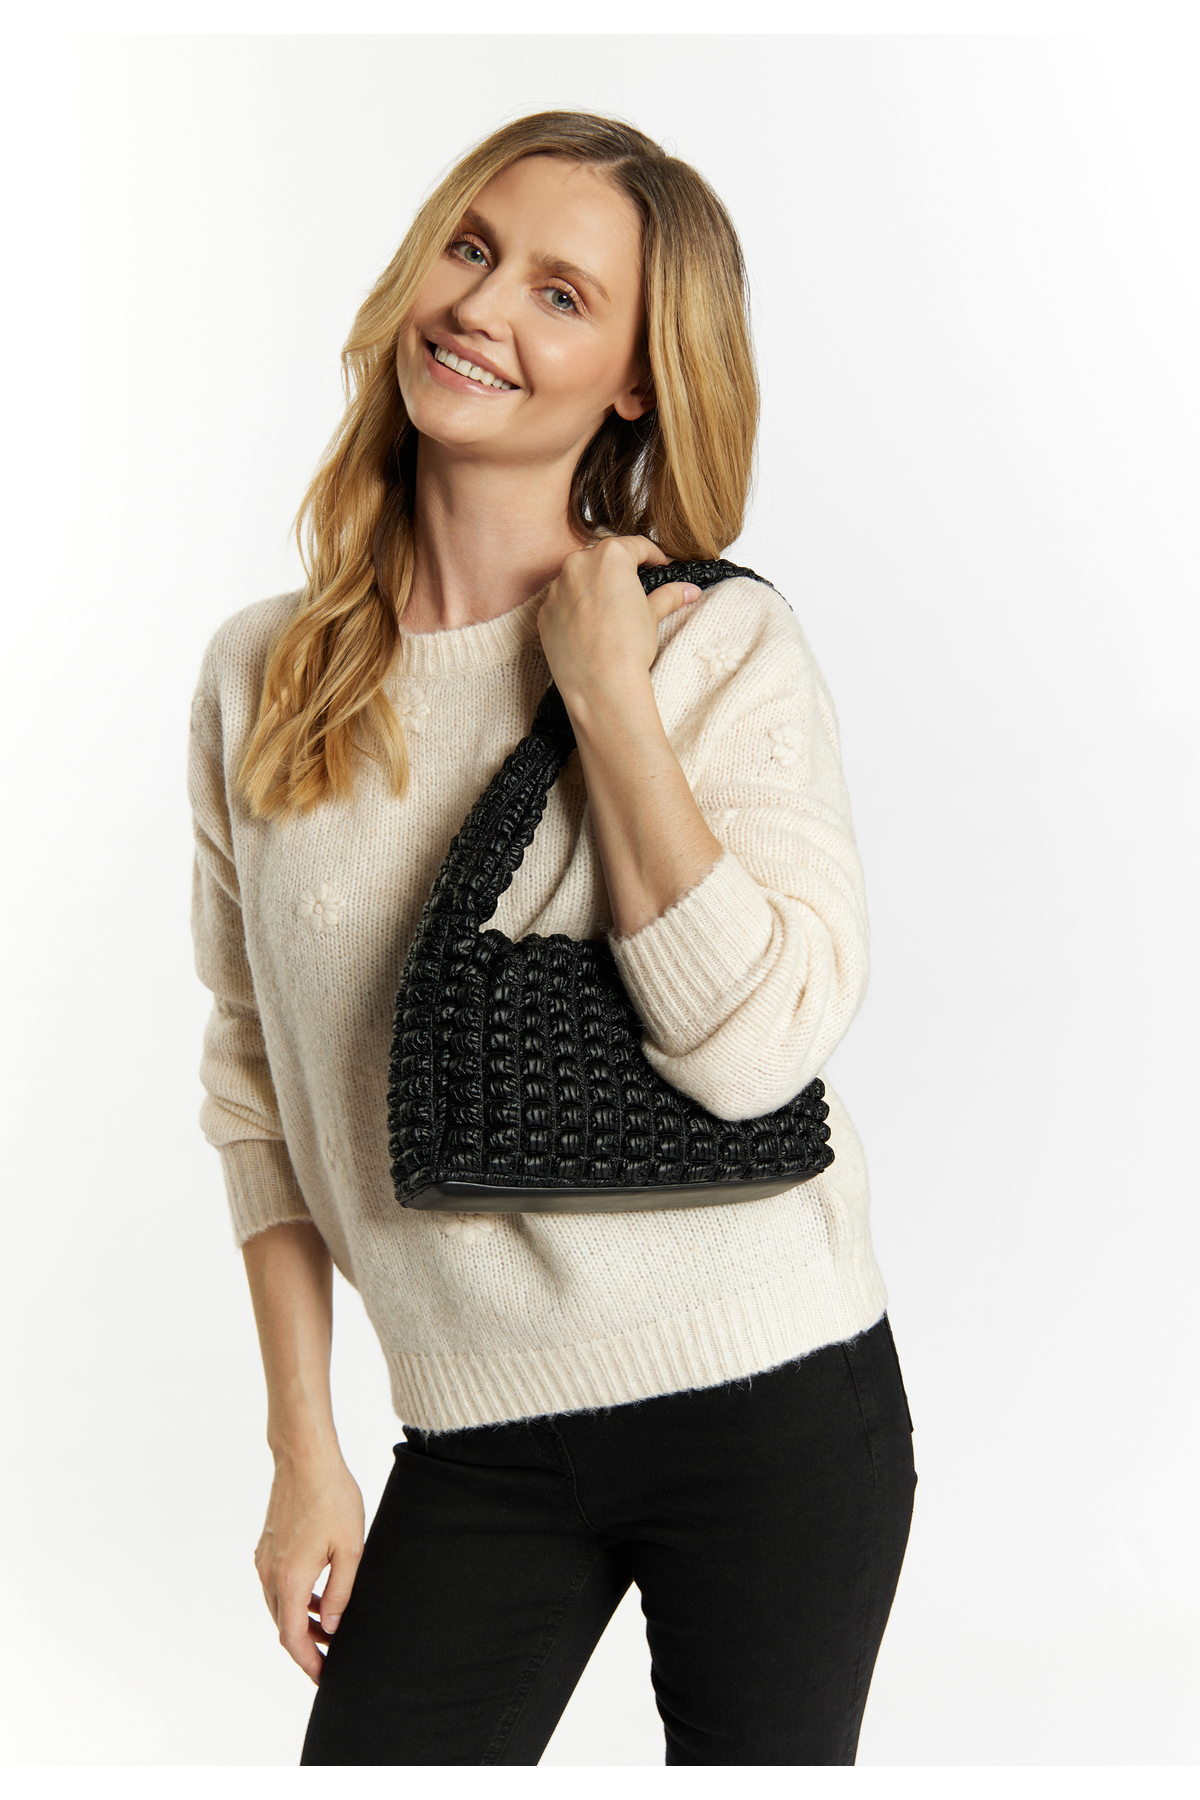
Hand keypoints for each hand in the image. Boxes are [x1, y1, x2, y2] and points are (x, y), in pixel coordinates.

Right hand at [253, 1453, 364, 1684]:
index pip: (293, 1638)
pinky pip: (278, 1585)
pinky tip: (319, 1594)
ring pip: (280, 1606)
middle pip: (284, 1626)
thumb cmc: (333, 1498)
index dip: (309, 1663)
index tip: (325, 1677)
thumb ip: (341, 1593)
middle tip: (333, 1656)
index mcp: (290, 1579)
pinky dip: (296, 1599)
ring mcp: (264, 1560)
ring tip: (332, 1627)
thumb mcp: (350, 1549)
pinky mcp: (266, 1547)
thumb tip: (333, 1627)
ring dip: (303, 1621)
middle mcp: (269, 1574)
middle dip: (307, 1646)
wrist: (305, 1458)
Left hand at [537, 535, 701, 702]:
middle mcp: (578, 565)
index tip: (658, 567)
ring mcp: (557, 588)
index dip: (653, 556)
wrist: (599, 684)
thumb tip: (688, 591)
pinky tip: (589, 629)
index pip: (636, 545)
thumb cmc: (627, 648)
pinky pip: (562, 602)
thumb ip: (668, 596)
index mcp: (609, 556)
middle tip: (634, 591)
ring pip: (579, 578)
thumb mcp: (652, 616)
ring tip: (610, 614)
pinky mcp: (544, 613)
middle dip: (620, 571)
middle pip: (603, 558)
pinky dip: (575, 609)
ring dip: (594, 588)